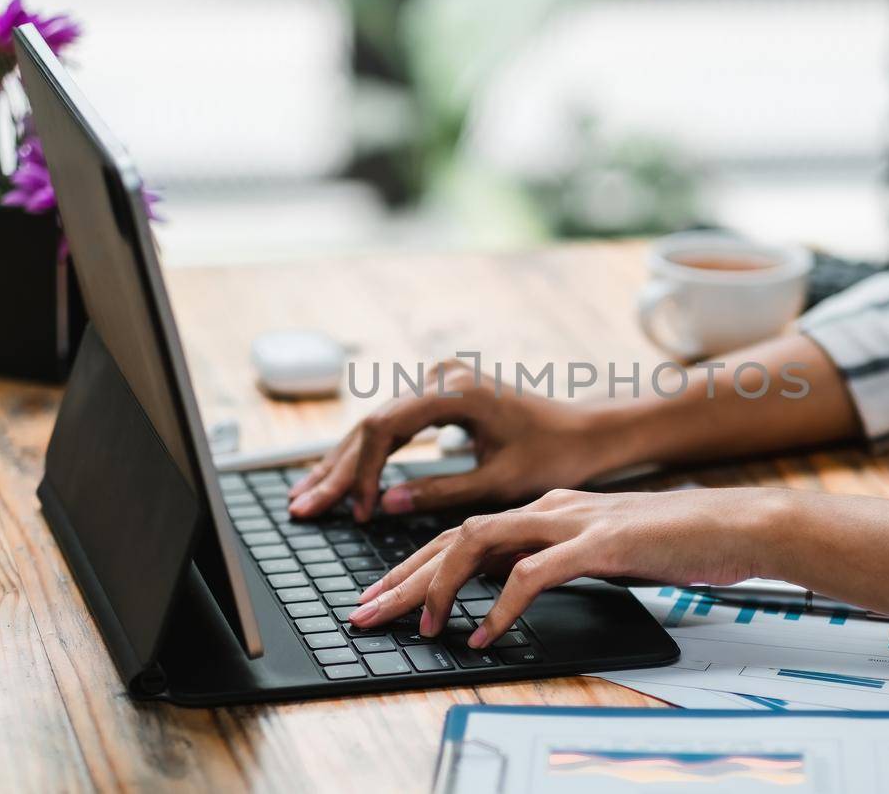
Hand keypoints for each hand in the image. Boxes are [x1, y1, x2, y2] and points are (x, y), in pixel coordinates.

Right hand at [288, 363, 626, 520]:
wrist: (587, 430)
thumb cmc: (554, 455)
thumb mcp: (498, 482)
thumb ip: (440, 492)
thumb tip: (386, 505)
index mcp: (455, 391)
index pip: (385, 429)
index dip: (364, 473)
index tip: (359, 512)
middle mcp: (441, 376)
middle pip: (371, 423)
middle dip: (337, 470)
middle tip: (302, 508)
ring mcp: (439, 380)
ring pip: (376, 422)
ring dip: (344, 463)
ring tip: (307, 497)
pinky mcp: (441, 393)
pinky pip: (393, 423)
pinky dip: (368, 454)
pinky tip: (342, 478)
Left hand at [346, 487, 789, 646]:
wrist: (740, 524)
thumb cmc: (680, 543)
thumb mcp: (607, 552)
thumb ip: (563, 561)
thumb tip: (517, 588)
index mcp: (550, 508)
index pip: (466, 533)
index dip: (416, 566)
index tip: (382, 599)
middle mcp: (552, 507)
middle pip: (456, 535)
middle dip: (402, 578)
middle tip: (363, 614)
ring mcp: (574, 521)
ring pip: (480, 543)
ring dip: (437, 585)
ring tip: (413, 626)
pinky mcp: (600, 543)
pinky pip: (533, 574)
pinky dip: (499, 606)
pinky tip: (480, 634)